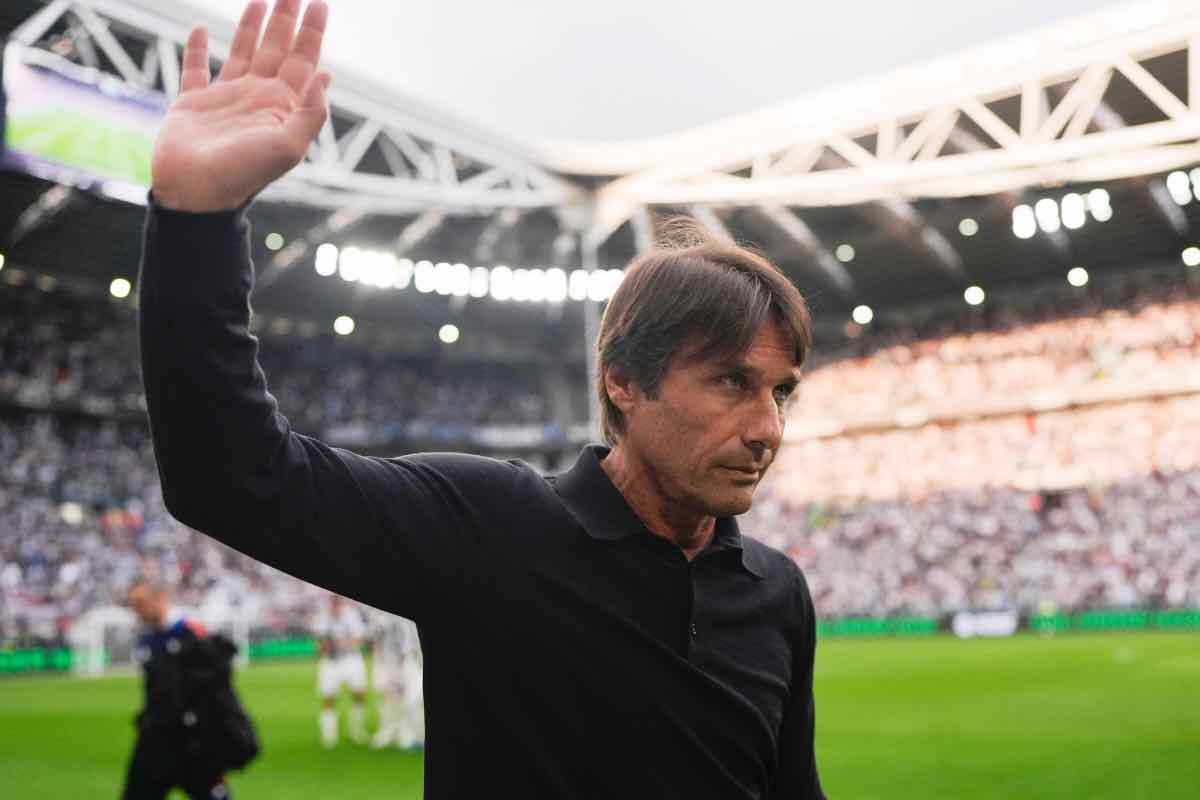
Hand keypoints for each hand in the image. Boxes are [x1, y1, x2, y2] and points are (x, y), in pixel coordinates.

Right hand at [151, 0, 330, 211]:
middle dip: (287, 18)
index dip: (313, 32)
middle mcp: (257, 97)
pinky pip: (195, 69)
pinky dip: (197, 49)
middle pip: (277, 48)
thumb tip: (325, 77)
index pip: (304, 60)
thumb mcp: (288, 147)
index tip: (320, 3)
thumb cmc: (243, 174)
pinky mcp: (192, 103)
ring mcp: (226, 98)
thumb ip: (311, 114)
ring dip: (253, 26)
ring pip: (242, 51)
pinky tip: (202, 30)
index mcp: (282, 106)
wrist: (196, 194)